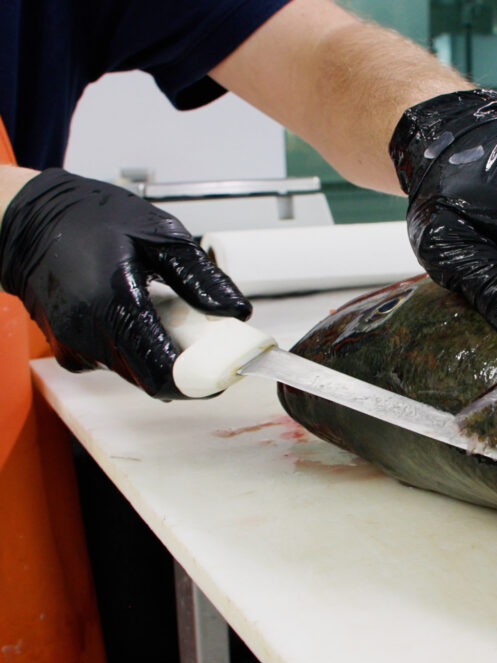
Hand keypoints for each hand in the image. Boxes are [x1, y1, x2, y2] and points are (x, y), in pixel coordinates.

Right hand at [0, 169, 250, 398]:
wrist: (31, 220)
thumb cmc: (91, 220)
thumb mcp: (160, 235)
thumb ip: (200, 277)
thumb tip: (237, 311)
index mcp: (114, 304)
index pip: (163, 372)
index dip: (201, 379)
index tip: (224, 368)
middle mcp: (89, 335)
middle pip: (152, 378)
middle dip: (187, 366)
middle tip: (208, 340)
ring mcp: (75, 347)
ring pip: (135, 372)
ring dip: (161, 355)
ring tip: (168, 314)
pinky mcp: (70, 351)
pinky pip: (115, 362)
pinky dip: (137, 348)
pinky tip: (138, 316)